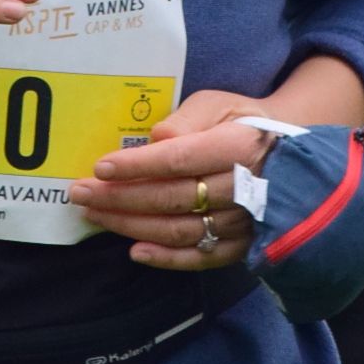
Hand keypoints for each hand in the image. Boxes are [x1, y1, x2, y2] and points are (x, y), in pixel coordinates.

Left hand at [69, 88, 276, 269]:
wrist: (283, 156)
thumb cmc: (239, 123)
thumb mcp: (219, 104)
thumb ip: (189, 117)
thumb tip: (156, 139)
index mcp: (237, 146)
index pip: (180, 159)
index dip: (139, 166)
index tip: (100, 168)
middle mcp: (243, 188)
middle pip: (173, 198)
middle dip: (121, 197)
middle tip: (80, 193)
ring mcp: (243, 222)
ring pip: (180, 230)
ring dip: (132, 226)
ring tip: (95, 215)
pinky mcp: (241, 245)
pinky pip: (201, 258)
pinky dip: (167, 258)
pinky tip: (135, 251)